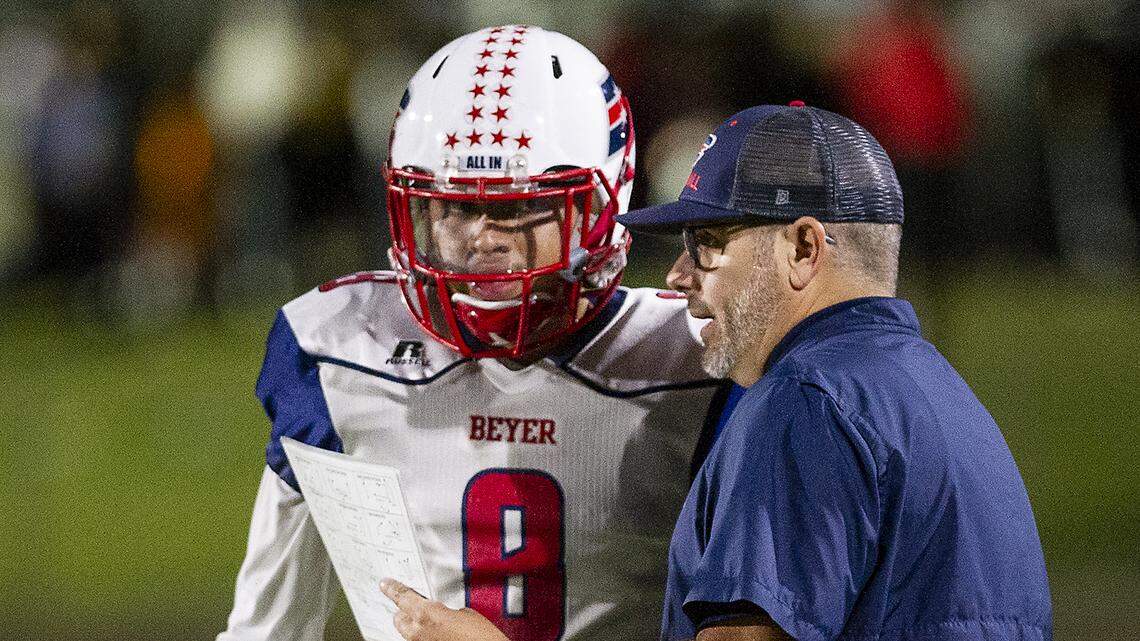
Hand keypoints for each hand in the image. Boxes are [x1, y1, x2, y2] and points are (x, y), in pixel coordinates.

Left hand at [379, 578, 509, 640]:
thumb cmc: (482, 638)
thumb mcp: (467, 614)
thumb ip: (448, 610)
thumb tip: (445, 612)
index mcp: (427, 615)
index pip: (403, 597)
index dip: (393, 588)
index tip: (385, 583)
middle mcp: (419, 633)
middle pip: (399, 618)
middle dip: (402, 610)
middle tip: (408, 603)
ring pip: (408, 633)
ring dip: (413, 625)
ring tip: (425, 620)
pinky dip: (424, 635)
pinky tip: (436, 632)